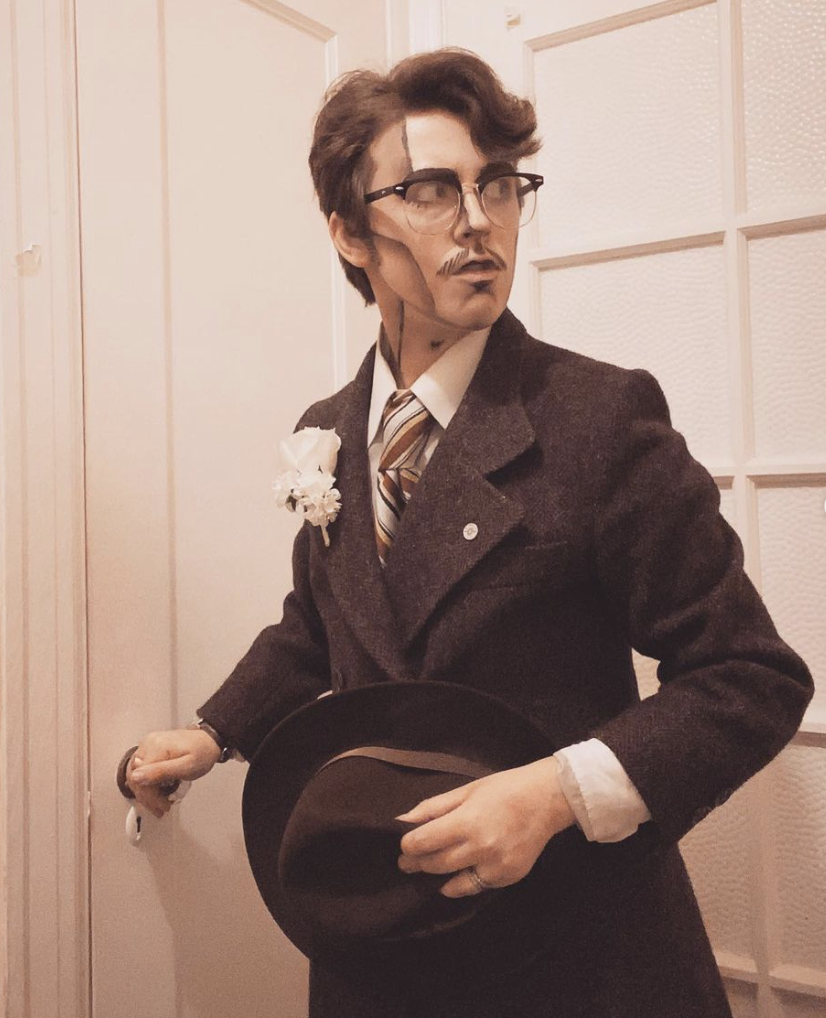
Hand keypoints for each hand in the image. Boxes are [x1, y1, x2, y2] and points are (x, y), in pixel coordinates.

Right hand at [126, 729, 221, 817]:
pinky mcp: (150, 751)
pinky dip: (149, 784)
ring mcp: (148, 746)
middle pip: (134, 777)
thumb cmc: (203, 752)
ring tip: (161, 803)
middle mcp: (148, 744)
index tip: (162, 805)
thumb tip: (136, 777)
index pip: (139, 777)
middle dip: (148, 797)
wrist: (209, 742)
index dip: (149, 796)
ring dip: (147, 793)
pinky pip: (142, 771)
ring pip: (136, 775)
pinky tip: (158, 792)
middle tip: (162, 807)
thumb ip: (161, 772)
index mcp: (156, 747)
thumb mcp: (186, 766)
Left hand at [396, 756, 574, 896]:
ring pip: (453, 881)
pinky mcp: (508, 877)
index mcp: (467, 821)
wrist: (547, 800)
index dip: (408, 844)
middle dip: (416, 863)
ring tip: (426, 869)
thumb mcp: (466, 790)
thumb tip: (403, 821)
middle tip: (406, 861)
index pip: (424, 842)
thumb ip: (434, 807)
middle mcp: (480, 848)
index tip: (403, 844)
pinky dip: (460, 885)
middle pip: (435, 864)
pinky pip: (475, 887)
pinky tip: (451, 879)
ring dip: (435, 876)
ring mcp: (495, 866)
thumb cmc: (504, 788)